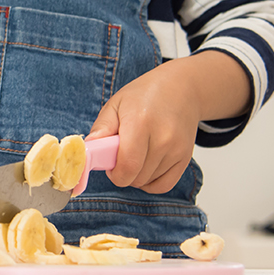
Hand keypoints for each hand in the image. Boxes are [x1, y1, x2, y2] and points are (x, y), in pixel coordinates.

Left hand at [86, 51, 249, 193]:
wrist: (181, 89)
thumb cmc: (145, 95)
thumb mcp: (116, 104)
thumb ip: (101, 128)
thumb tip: (88, 149)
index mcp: (140, 123)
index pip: (127, 167)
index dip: (114, 173)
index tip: (110, 165)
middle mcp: (162, 138)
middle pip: (136, 178)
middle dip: (123, 172)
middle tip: (121, 154)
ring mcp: (177, 149)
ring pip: (147, 183)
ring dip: (136, 176)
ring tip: (136, 153)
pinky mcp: (185, 157)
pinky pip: (164, 186)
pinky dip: (151, 183)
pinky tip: (145, 168)